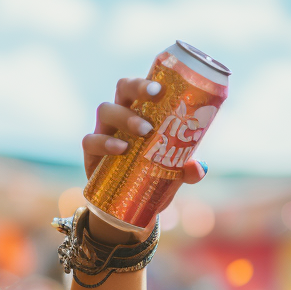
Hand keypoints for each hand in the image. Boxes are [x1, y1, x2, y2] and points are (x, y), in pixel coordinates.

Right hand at [82, 76, 206, 244]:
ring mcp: (103, 132)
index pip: (142, 86)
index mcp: (140, 112)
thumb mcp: (173, 175)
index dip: (149, 81)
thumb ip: (188, 170)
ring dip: (126, 116)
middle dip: (137, 86)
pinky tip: (121, 149)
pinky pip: (91, 141)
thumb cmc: (150, 178)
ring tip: (144, 131)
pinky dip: (105, 142)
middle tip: (156, 96)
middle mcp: (120, 116)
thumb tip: (199, 168)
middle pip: (123, 88)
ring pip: (105, 110)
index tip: (163, 87)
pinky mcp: (91, 153)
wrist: (126, 208)